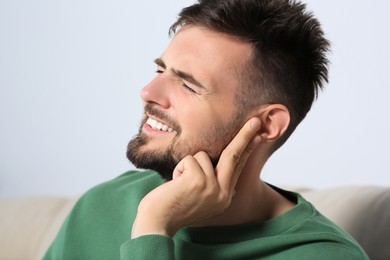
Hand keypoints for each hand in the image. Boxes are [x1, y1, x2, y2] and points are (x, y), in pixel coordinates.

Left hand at [131, 117, 261, 237]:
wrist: (156, 223)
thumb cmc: (173, 206)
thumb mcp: (199, 196)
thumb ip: (211, 182)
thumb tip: (212, 158)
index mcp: (224, 197)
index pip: (238, 167)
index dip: (248, 148)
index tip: (260, 136)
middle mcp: (222, 194)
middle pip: (234, 156)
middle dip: (244, 135)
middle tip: (254, 120)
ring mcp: (212, 188)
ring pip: (202, 156)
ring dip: (186, 166)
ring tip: (179, 183)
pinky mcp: (198, 181)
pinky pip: (189, 159)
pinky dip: (178, 168)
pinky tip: (174, 184)